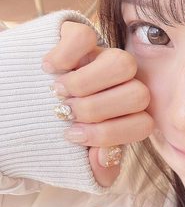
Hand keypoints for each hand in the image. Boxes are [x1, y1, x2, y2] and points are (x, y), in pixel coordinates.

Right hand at [41, 21, 153, 186]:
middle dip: (97, 110)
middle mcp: (123, 84)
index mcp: (128, 115)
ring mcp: (104, 57)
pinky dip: (65, 55)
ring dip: (86, 84)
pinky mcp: (81, 36)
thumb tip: (104, 156)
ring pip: (123, 63)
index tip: (74, 136)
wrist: (19, 107)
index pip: (143, 124)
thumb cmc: (54, 133)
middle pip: (138, 94)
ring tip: (58, 93)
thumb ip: (97, 170)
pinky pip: (88, 36)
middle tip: (66, 113)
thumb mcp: (76, 161)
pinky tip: (49, 69)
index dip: (110, 134)